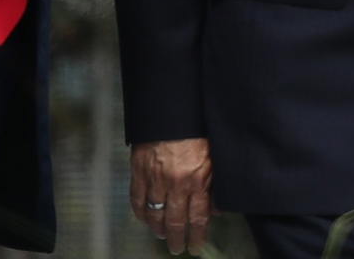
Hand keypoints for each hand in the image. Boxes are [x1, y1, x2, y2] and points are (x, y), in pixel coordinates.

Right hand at [130, 138, 212, 253]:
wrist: (171, 109)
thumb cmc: (196, 131)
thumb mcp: (214, 158)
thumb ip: (215, 186)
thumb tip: (216, 210)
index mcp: (197, 181)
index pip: (198, 219)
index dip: (196, 237)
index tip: (195, 248)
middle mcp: (176, 184)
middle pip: (174, 221)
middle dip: (175, 239)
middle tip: (176, 248)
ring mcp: (155, 178)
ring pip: (154, 214)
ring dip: (157, 229)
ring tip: (160, 235)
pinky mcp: (139, 170)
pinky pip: (137, 198)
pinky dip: (140, 212)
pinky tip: (144, 218)